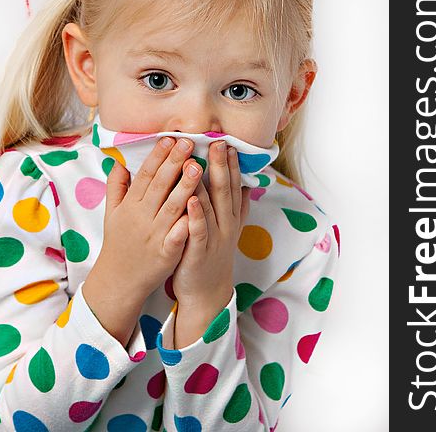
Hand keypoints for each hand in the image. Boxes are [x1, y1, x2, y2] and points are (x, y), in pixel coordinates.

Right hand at [90, 136, 201, 301]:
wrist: (119, 280)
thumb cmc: (119, 242)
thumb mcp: (111, 213)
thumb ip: (116, 186)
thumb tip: (120, 162)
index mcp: (130, 205)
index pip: (146, 175)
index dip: (158, 156)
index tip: (170, 139)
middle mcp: (142, 217)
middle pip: (160, 186)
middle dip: (174, 163)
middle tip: (189, 143)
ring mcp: (154, 235)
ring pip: (172, 207)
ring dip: (185, 187)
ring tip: (198, 167)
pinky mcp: (165, 253)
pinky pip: (177, 236)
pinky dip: (186, 223)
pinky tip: (198, 209)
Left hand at [172, 140, 250, 311]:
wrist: (206, 292)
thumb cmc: (210, 253)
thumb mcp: (227, 228)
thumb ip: (235, 206)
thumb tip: (245, 183)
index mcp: (230, 217)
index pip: (233, 185)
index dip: (231, 165)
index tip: (228, 143)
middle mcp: (225, 224)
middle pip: (224, 190)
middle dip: (221, 166)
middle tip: (219, 143)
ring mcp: (213, 237)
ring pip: (211, 206)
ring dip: (206, 184)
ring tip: (200, 161)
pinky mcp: (199, 251)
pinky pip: (197, 230)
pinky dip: (195, 214)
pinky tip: (190, 199)